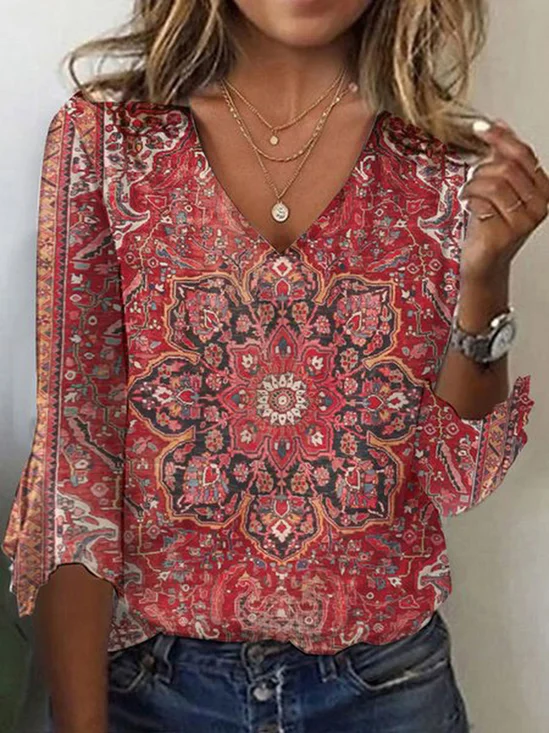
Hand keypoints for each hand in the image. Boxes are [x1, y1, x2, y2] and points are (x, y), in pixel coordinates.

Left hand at [458, 117, 548, 283]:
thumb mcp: (498, 186)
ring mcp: (524, 221)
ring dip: (473, 185)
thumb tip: (499, 124)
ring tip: (468, 195)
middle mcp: (539, 205)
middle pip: (507, 167)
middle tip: (472, 180)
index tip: (480, 127)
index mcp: (542, 188)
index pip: (523, 154)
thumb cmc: (489, 225)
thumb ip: (501, 156)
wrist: (483, 261)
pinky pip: (482, 203)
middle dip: (482, 169)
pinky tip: (469, 208)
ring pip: (494, 183)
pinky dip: (470, 201)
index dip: (500, 138)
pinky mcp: (505, 234)